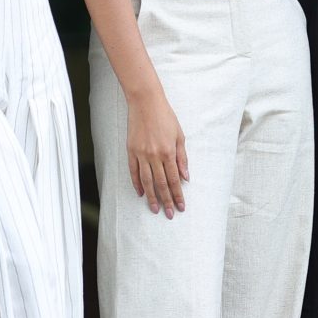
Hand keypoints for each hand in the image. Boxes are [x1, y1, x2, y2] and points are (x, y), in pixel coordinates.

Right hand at [127, 87, 189, 216]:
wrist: (145, 103)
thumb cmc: (166, 118)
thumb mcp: (180, 136)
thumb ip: (182, 158)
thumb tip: (186, 177)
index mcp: (169, 152)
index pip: (175, 180)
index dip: (178, 195)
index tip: (181, 207)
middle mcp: (155, 156)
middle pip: (161, 184)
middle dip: (166, 200)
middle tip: (169, 214)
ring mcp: (141, 154)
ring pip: (146, 181)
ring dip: (151, 197)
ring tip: (154, 209)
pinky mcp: (131, 151)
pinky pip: (133, 171)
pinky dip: (136, 184)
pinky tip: (141, 193)